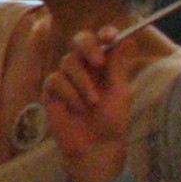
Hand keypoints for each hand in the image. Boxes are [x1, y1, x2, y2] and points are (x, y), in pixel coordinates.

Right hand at [42, 29, 130, 181]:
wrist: (95, 147)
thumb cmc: (112, 122)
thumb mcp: (120, 92)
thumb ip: (119, 65)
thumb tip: (128, 39)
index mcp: (103, 66)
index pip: (101, 40)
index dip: (104, 34)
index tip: (110, 36)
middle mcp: (85, 68)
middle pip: (79, 40)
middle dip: (88, 47)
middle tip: (98, 62)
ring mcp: (67, 78)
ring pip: (68, 61)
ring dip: (82, 82)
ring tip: (92, 103)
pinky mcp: (52, 91)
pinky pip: (55, 80)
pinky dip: (69, 93)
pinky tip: (76, 108)